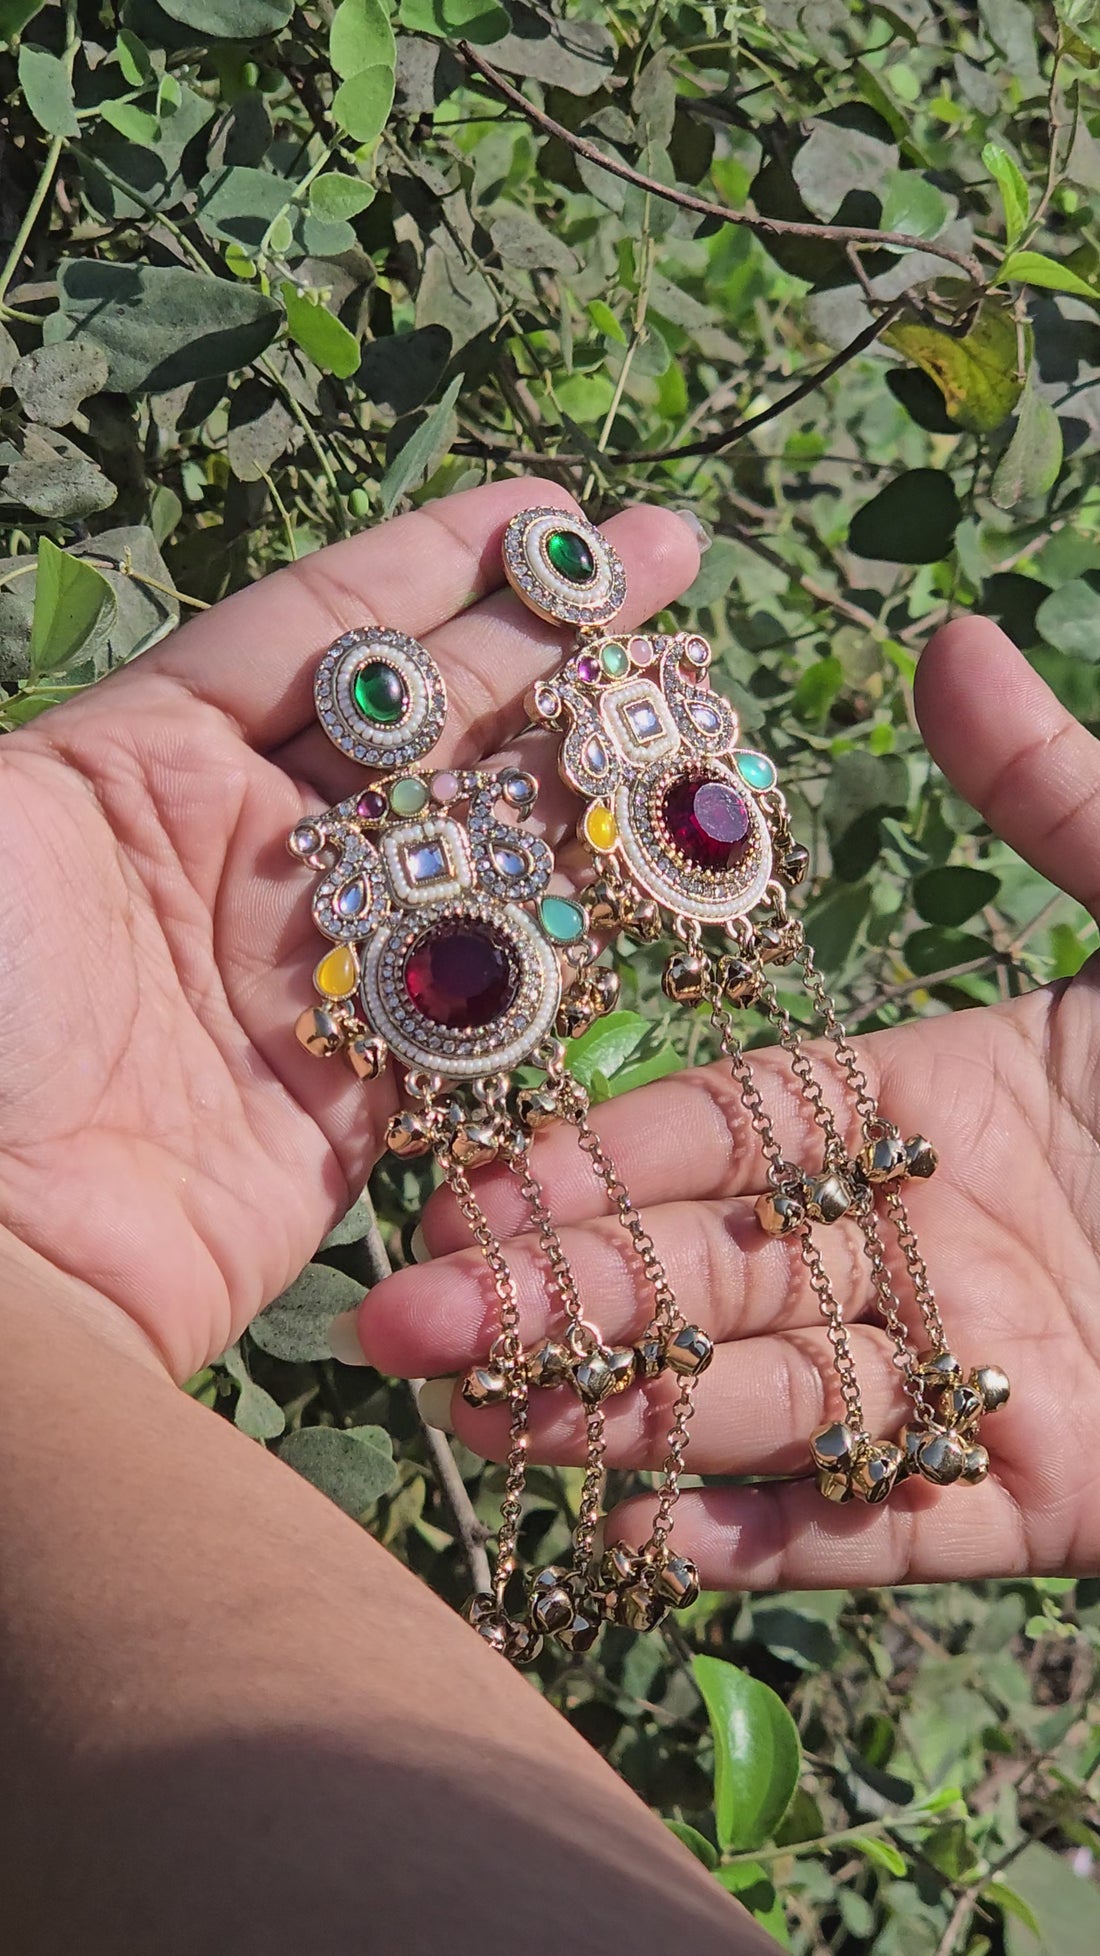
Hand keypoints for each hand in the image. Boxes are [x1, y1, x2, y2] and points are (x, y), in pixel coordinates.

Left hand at [0, 480, 697, 1377]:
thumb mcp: (10, 817)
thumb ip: (144, 719)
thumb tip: (267, 649)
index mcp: (145, 762)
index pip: (319, 630)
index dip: (435, 561)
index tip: (549, 511)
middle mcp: (243, 853)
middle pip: (423, 721)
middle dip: (544, 639)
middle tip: (667, 560)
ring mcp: (312, 973)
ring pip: (474, 847)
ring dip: (578, 773)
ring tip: (688, 700)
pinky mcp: (362, 1091)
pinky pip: (482, 997)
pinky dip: (563, 937)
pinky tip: (646, 868)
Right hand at [359, 618, 1099, 1589]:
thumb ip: (1058, 797)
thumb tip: (945, 637)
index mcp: (948, 1093)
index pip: (733, 1124)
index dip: (600, 1151)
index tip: (472, 1177)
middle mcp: (939, 1239)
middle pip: (713, 1267)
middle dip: (557, 1294)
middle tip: (398, 1322)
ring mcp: (990, 1374)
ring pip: (769, 1394)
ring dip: (617, 1408)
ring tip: (472, 1417)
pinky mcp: (1053, 1496)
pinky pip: (884, 1520)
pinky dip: (763, 1529)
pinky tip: (630, 1526)